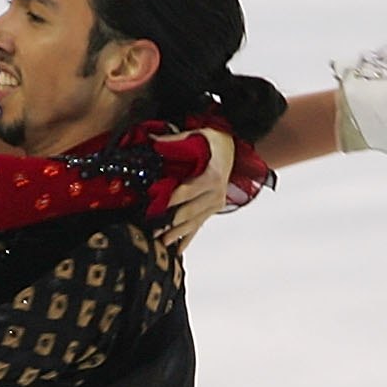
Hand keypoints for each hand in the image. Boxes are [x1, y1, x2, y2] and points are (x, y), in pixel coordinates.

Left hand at [151, 128, 270, 258]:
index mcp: (212, 176)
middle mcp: (216, 192)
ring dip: (177, 234)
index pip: (186, 191)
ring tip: (161, 243)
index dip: (169, 201)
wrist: (234, 148)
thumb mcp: (197, 135)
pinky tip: (178, 250)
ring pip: (194, 222)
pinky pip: (199, 226)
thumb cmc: (215, 142)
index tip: (153, 210)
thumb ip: (174, 141)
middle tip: (154, 231)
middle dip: (171, 223)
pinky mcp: (214, 209)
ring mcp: (216, 203)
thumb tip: (152, 139)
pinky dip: (188, 238)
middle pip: (189, 212)